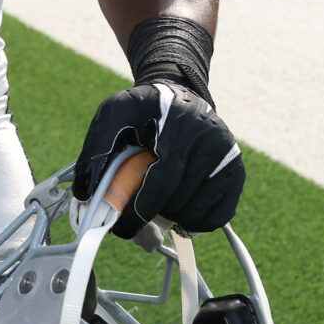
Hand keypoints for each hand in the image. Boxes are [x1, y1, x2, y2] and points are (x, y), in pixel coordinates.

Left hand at [73, 81, 244, 237]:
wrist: (180, 94)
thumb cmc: (144, 110)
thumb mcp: (113, 115)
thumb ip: (96, 150)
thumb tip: (87, 195)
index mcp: (180, 125)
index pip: (162, 182)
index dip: (139, 211)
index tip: (121, 228)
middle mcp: (211, 140)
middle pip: (178, 201)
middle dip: (152, 214)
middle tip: (135, 211)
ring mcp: (229, 157)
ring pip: (196, 213)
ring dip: (171, 216)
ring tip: (158, 198)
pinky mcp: (237, 172)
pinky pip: (216, 217)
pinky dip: (194, 221)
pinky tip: (179, 205)